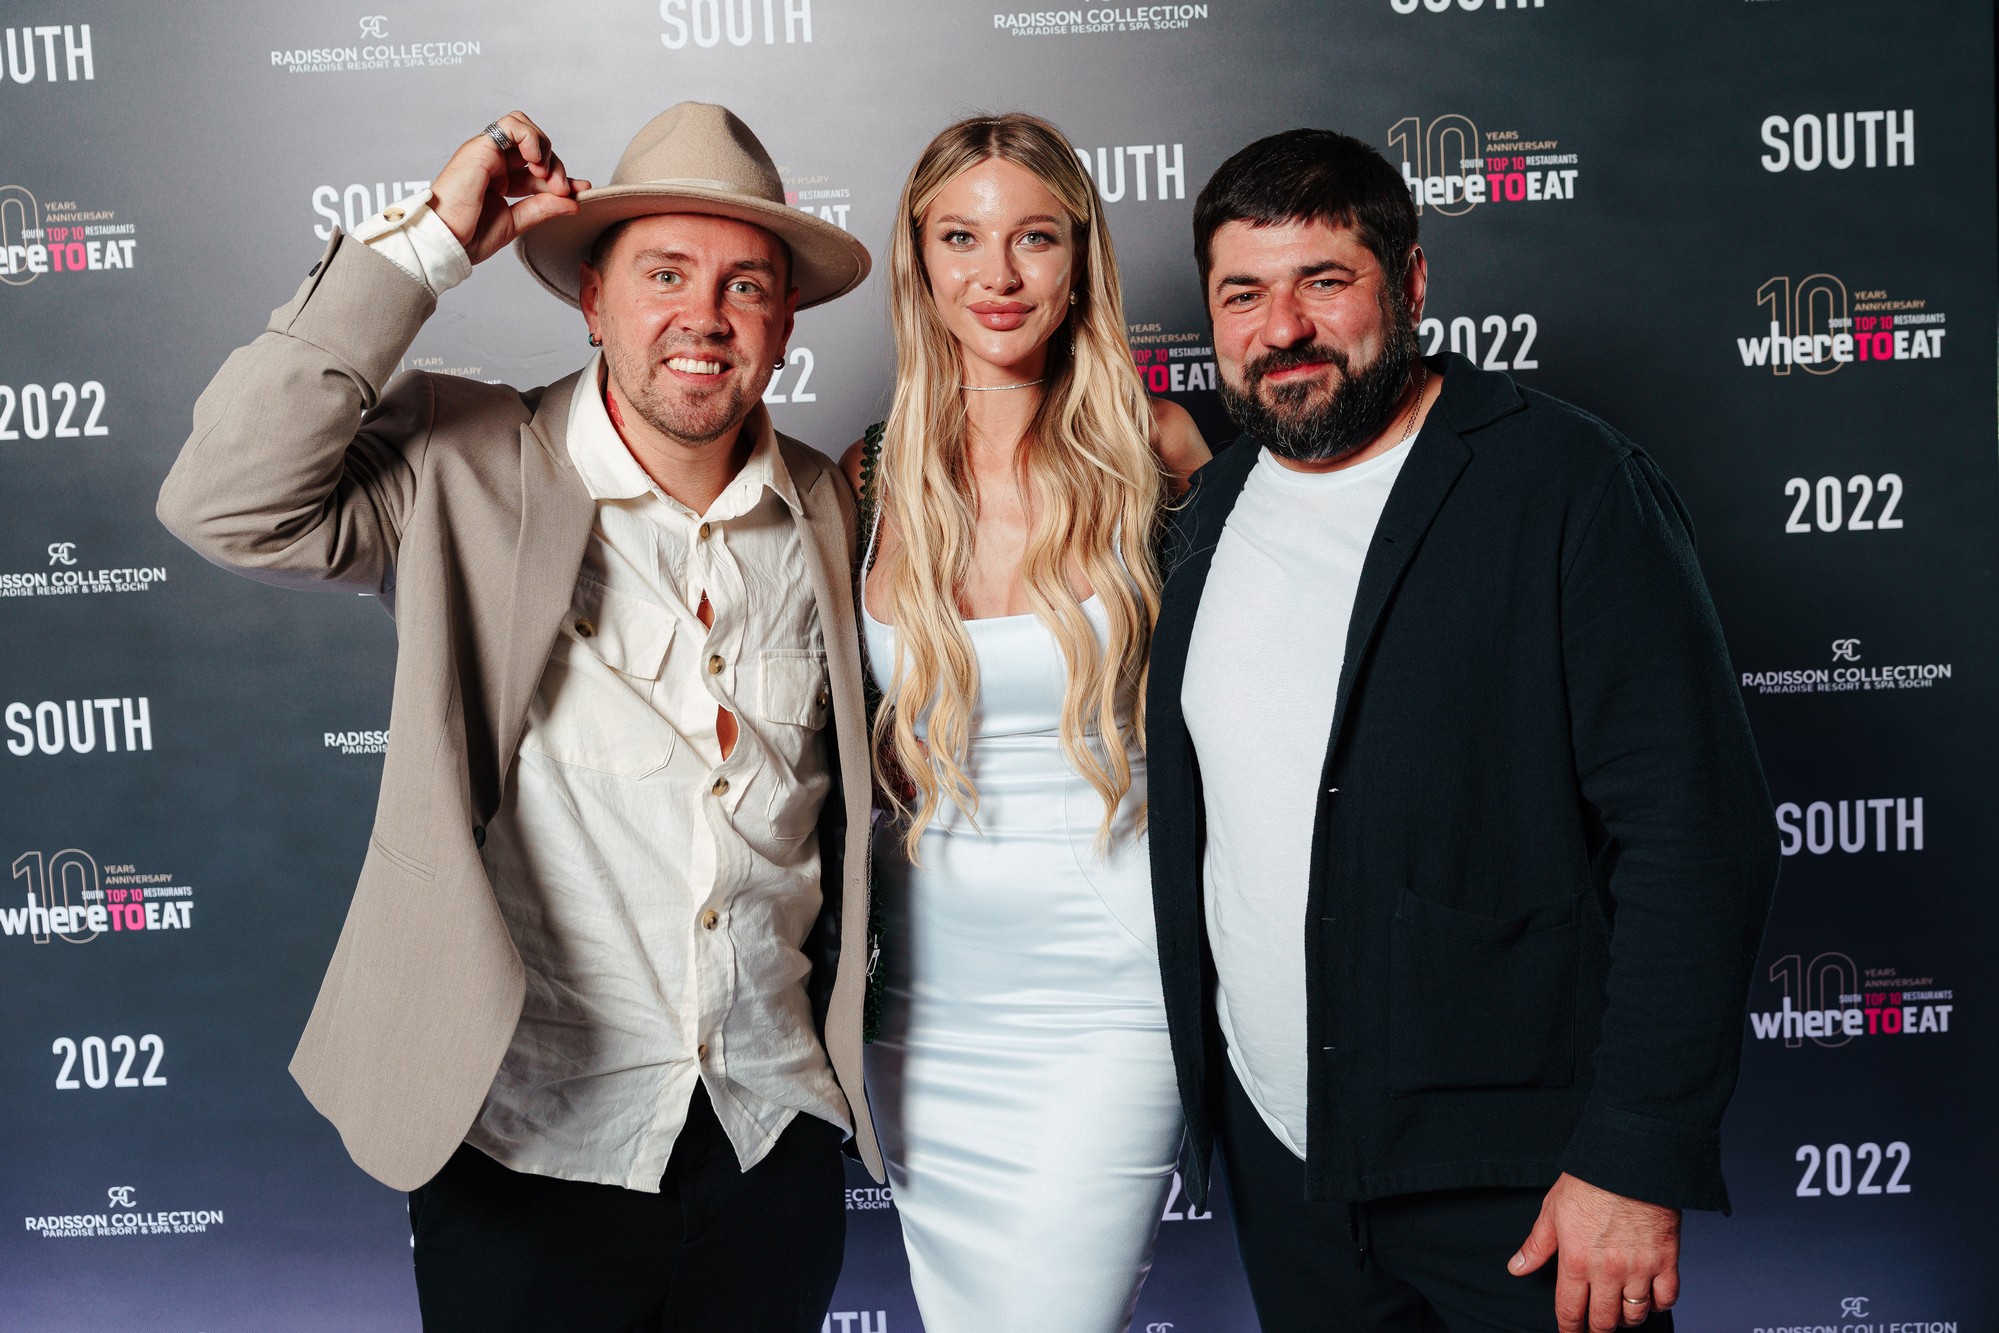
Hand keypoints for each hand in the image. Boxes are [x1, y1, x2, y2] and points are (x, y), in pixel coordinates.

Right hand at [426, 111, 591, 265]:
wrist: (446, 241)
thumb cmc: (468, 235)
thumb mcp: (516, 221)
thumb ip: (543, 208)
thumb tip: (573, 201)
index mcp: (500, 180)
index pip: (538, 169)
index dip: (561, 177)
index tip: (579, 190)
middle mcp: (493, 163)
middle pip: (535, 146)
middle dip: (556, 166)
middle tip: (561, 190)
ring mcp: (486, 153)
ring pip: (523, 127)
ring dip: (544, 147)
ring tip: (545, 176)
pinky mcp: (480, 148)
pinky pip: (511, 125)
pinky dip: (531, 138)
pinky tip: (535, 161)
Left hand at [1509, 1173, 1679, 1330]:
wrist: (1630, 1161)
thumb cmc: (1589, 1181)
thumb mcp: (1552, 1211)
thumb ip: (1536, 1246)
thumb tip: (1516, 1268)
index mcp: (1576, 1261)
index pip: (1570, 1311)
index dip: (1569, 1329)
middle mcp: (1608, 1271)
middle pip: (1603, 1320)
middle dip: (1597, 1329)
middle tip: (1595, 1327)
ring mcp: (1639, 1268)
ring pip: (1635, 1315)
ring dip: (1626, 1319)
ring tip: (1619, 1312)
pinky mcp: (1666, 1260)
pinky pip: (1666, 1299)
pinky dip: (1658, 1305)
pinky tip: (1649, 1299)